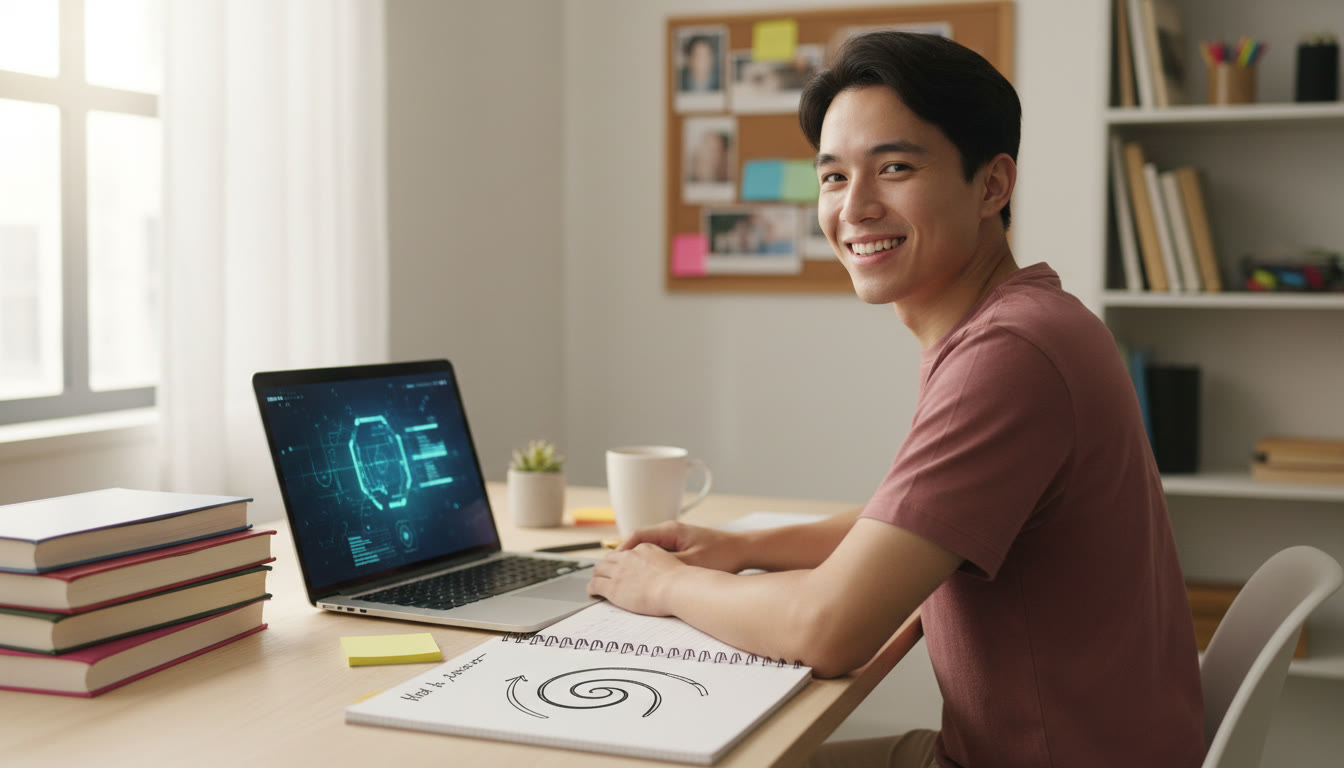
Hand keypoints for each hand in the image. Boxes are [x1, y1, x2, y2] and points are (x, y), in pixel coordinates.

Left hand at [586, 543, 685, 615]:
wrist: (675, 588)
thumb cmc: (680, 580)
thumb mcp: (673, 561)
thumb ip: (663, 561)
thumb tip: (660, 568)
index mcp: (644, 548)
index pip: (626, 552)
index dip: (621, 560)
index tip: (621, 566)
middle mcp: (629, 557)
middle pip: (610, 558)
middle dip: (607, 566)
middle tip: (606, 574)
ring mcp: (619, 571)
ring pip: (599, 569)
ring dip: (598, 575)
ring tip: (597, 582)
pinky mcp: (613, 587)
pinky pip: (595, 584)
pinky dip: (592, 588)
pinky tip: (593, 592)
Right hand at [617, 521, 745, 572]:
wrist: (744, 550)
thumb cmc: (722, 555)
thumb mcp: (693, 563)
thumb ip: (668, 565)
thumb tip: (645, 570)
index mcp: (671, 530)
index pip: (637, 535)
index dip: (623, 549)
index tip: (614, 563)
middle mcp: (672, 531)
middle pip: (640, 541)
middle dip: (626, 555)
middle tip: (614, 570)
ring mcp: (677, 538)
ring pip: (649, 548)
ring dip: (638, 560)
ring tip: (627, 576)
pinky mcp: (684, 546)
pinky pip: (660, 553)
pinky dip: (651, 563)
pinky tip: (649, 577)